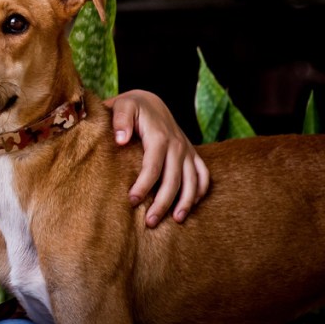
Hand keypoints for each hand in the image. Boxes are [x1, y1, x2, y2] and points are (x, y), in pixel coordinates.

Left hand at [107, 90, 210, 226]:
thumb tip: (121, 139)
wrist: (150, 101)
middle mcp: (177, 145)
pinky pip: (203, 175)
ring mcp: (187, 150)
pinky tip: (192, 205)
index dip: (144, 185)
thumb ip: (120, 120)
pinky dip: (200, 190)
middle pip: (173, 179)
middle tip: (150, 222)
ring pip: (192, 181)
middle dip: (163, 202)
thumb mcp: (122, 105)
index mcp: (159, 136)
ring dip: (185, 202)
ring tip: (176, 221)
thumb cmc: (132, 106)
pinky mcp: (192, 153)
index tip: (132, 201)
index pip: (153, 167)